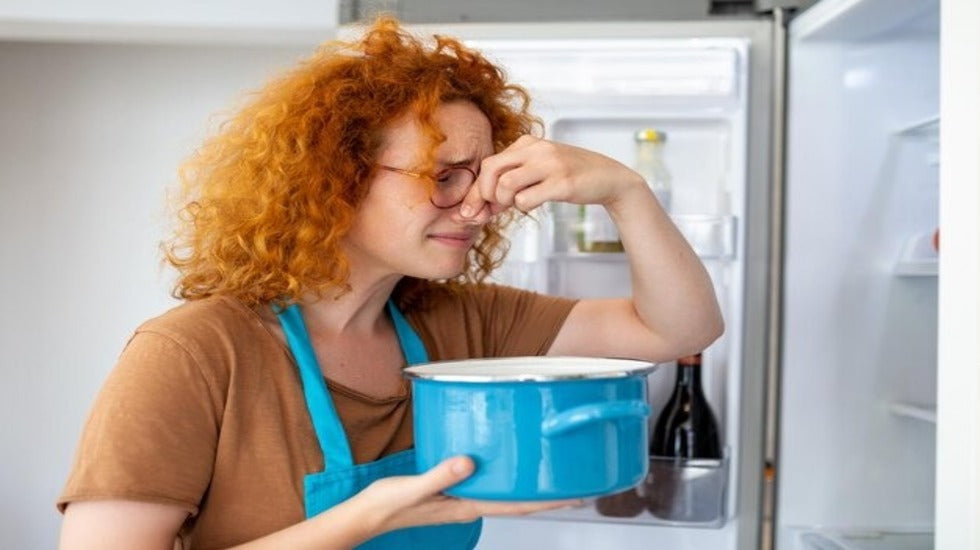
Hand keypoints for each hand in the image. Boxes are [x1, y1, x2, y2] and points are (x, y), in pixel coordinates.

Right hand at [356, 456, 580, 534]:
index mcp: (467, 506)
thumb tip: (469, 462)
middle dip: (548, 494)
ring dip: (529, 485)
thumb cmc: (388, 505)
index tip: (576, 496)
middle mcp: (469, 504)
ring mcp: (461, 498)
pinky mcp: (451, 489)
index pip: (517, 505)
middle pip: (518, 500)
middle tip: (576, 482)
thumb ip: (441, 475)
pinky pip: (486, 483)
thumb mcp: (414, 488)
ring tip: (550, 473)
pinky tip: (506, 463)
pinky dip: (504, 475)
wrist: (366, 515)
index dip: (548, 501)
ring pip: (504, 492)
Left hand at [460, 135, 646, 217]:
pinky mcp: (562, 183)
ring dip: (506, 203)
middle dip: (485, 195)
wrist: (608, 178)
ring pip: (505, 186)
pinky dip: (524, 207)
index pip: (488, 164)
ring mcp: (550, 164)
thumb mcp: (537, 170)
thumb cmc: (568, 176)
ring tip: (519, 203)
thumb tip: (479, 207)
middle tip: (496, 208)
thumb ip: (510, 182)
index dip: (476, 191)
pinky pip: (526, 200)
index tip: (473, 211)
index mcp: (527, 142)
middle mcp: (537, 148)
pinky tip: (536, 203)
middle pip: (490, 171)